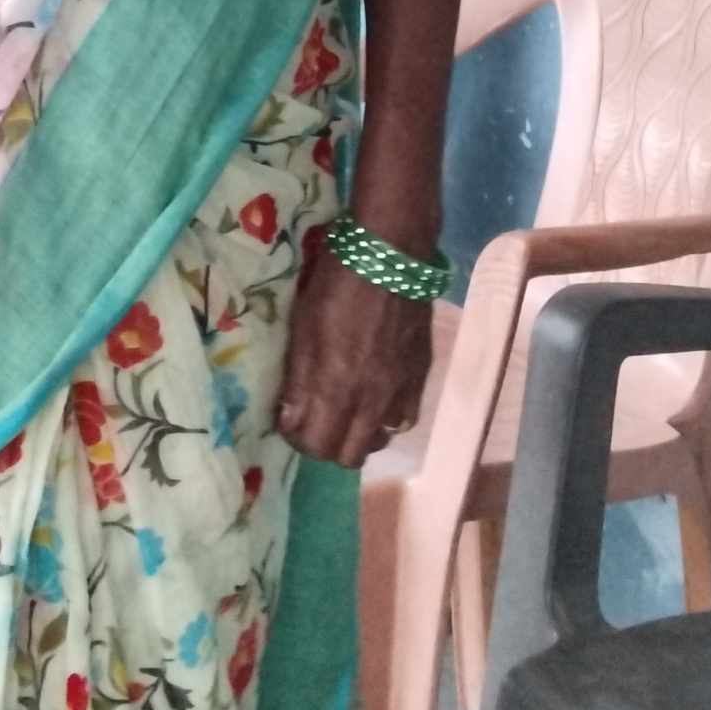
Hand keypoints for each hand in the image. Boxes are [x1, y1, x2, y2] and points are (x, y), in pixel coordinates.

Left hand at [278, 252, 433, 469]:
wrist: (391, 253)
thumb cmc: (336, 283)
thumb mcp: (303, 327)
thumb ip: (298, 380)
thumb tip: (289, 421)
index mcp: (337, 388)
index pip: (316, 446)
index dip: (298, 439)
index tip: (291, 421)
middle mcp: (372, 400)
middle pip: (348, 455)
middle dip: (327, 444)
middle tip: (316, 419)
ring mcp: (401, 390)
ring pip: (378, 442)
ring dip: (358, 434)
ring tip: (347, 410)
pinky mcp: (421, 375)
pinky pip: (405, 420)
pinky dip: (387, 419)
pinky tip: (378, 398)